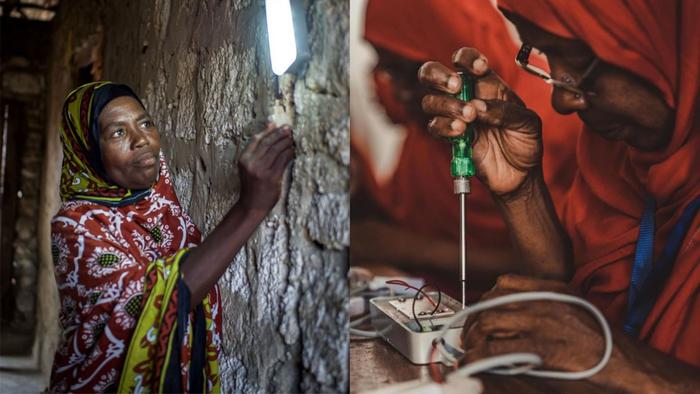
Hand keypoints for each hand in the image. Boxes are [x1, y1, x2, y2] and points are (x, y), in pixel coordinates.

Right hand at [237, 123, 293, 214]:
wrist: (251, 206)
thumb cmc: (252, 185)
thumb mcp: (249, 166)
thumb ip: (257, 150)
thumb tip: (269, 127)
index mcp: (244, 159)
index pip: (257, 139)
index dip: (269, 130)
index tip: (278, 125)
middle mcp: (252, 163)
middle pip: (268, 143)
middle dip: (280, 134)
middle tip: (289, 129)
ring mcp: (262, 171)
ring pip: (277, 150)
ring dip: (287, 142)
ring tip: (293, 138)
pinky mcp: (273, 178)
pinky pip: (283, 161)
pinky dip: (289, 153)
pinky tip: (294, 150)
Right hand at [418, 48, 542, 198]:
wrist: (519, 174)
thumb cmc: (525, 142)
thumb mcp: (527, 122)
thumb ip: (505, 111)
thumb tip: (478, 106)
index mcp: (486, 84)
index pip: (465, 60)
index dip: (466, 58)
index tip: (479, 69)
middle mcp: (465, 96)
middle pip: (433, 74)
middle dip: (438, 75)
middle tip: (455, 87)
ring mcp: (454, 116)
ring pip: (431, 101)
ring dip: (446, 105)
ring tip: (468, 117)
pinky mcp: (450, 137)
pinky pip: (434, 126)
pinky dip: (444, 126)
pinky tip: (461, 131)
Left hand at [461, 274, 605, 372]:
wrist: (624, 360)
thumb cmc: (601, 336)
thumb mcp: (575, 303)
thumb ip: (546, 298)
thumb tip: (514, 304)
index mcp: (551, 288)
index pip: (504, 283)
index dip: (486, 299)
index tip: (480, 313)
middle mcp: (543, 301)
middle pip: (491, 303)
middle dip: (474, 321)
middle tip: (469, 336)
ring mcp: (540, 323)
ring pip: (489, 323)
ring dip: (473, 338)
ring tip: (471, 350)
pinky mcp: (540, 348)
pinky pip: (497, 349)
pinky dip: (479, 356)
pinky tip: (474, 362)